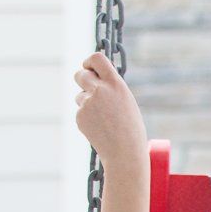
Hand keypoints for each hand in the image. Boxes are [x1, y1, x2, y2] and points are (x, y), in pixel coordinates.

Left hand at [73, 52, 147, 168]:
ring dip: (86, 102)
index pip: (96, 58)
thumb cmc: (131, 129)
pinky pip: (80, 111)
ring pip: (79, 95)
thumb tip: (94, 79)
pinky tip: (99, 128)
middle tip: (90, 90)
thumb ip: (111, 88)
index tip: (89, 67)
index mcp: (116, 84)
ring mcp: (88, 103)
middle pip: (80, 74)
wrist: (125, 153)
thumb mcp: (126, 102)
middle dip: (82, 80)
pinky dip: (87, 118)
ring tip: (103, 118)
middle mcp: (100, 90)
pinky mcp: (80, 116)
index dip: (90, 62)